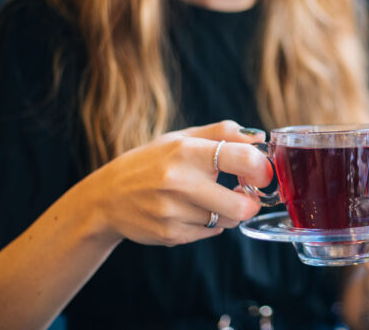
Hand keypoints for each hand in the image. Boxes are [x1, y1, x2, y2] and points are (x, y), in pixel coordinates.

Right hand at [80, 120, 270, 246]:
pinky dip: (209, 223)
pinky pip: (210, 232)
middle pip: (241, 205)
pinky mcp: (170, 235)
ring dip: (228, 211)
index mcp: (186, 151)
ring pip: (227, 220)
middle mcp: (179, 182)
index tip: (262, 173)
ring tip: (210, 198)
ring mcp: (174, 212)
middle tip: (245, 194)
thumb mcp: (182, 138)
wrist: (106, 197)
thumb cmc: (151, 162)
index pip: (242, 159)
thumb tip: (261, 138)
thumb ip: (223, 133)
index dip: (262, 169)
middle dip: (251, 202)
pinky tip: (190, 211)